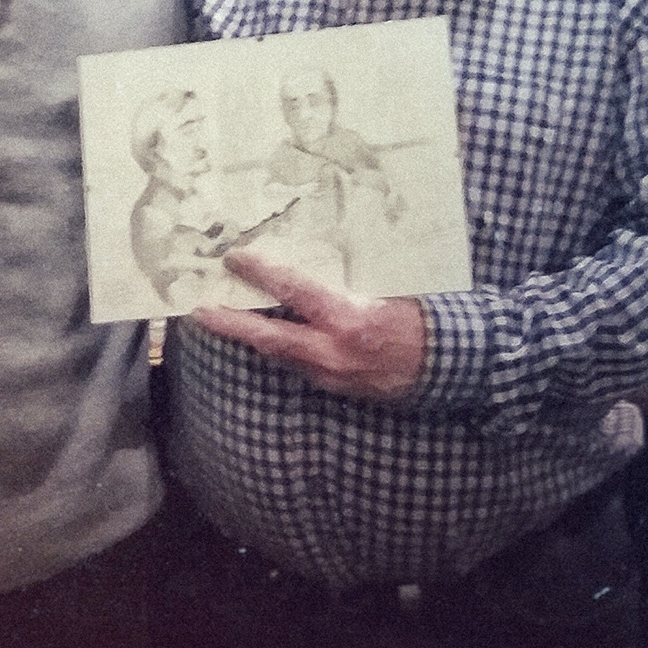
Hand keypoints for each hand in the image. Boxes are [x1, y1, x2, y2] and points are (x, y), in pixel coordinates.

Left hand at [191, 248, 425, 400]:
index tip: (235, 258)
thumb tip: (314, 258)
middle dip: (232, 325)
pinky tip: (270, 334)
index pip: (295, 291)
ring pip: (281, 355)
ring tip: (224, 318)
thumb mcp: (390, 289)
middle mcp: (334, 352)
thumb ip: (350, 282)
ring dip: (253, 337)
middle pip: (270, 338)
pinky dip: (283, 349)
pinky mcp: (335, 389)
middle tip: (199, 311)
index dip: (262, 273)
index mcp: (349, 319)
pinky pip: (300, 365)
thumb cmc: (423, 318)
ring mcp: (332, 376)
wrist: (448, 368)